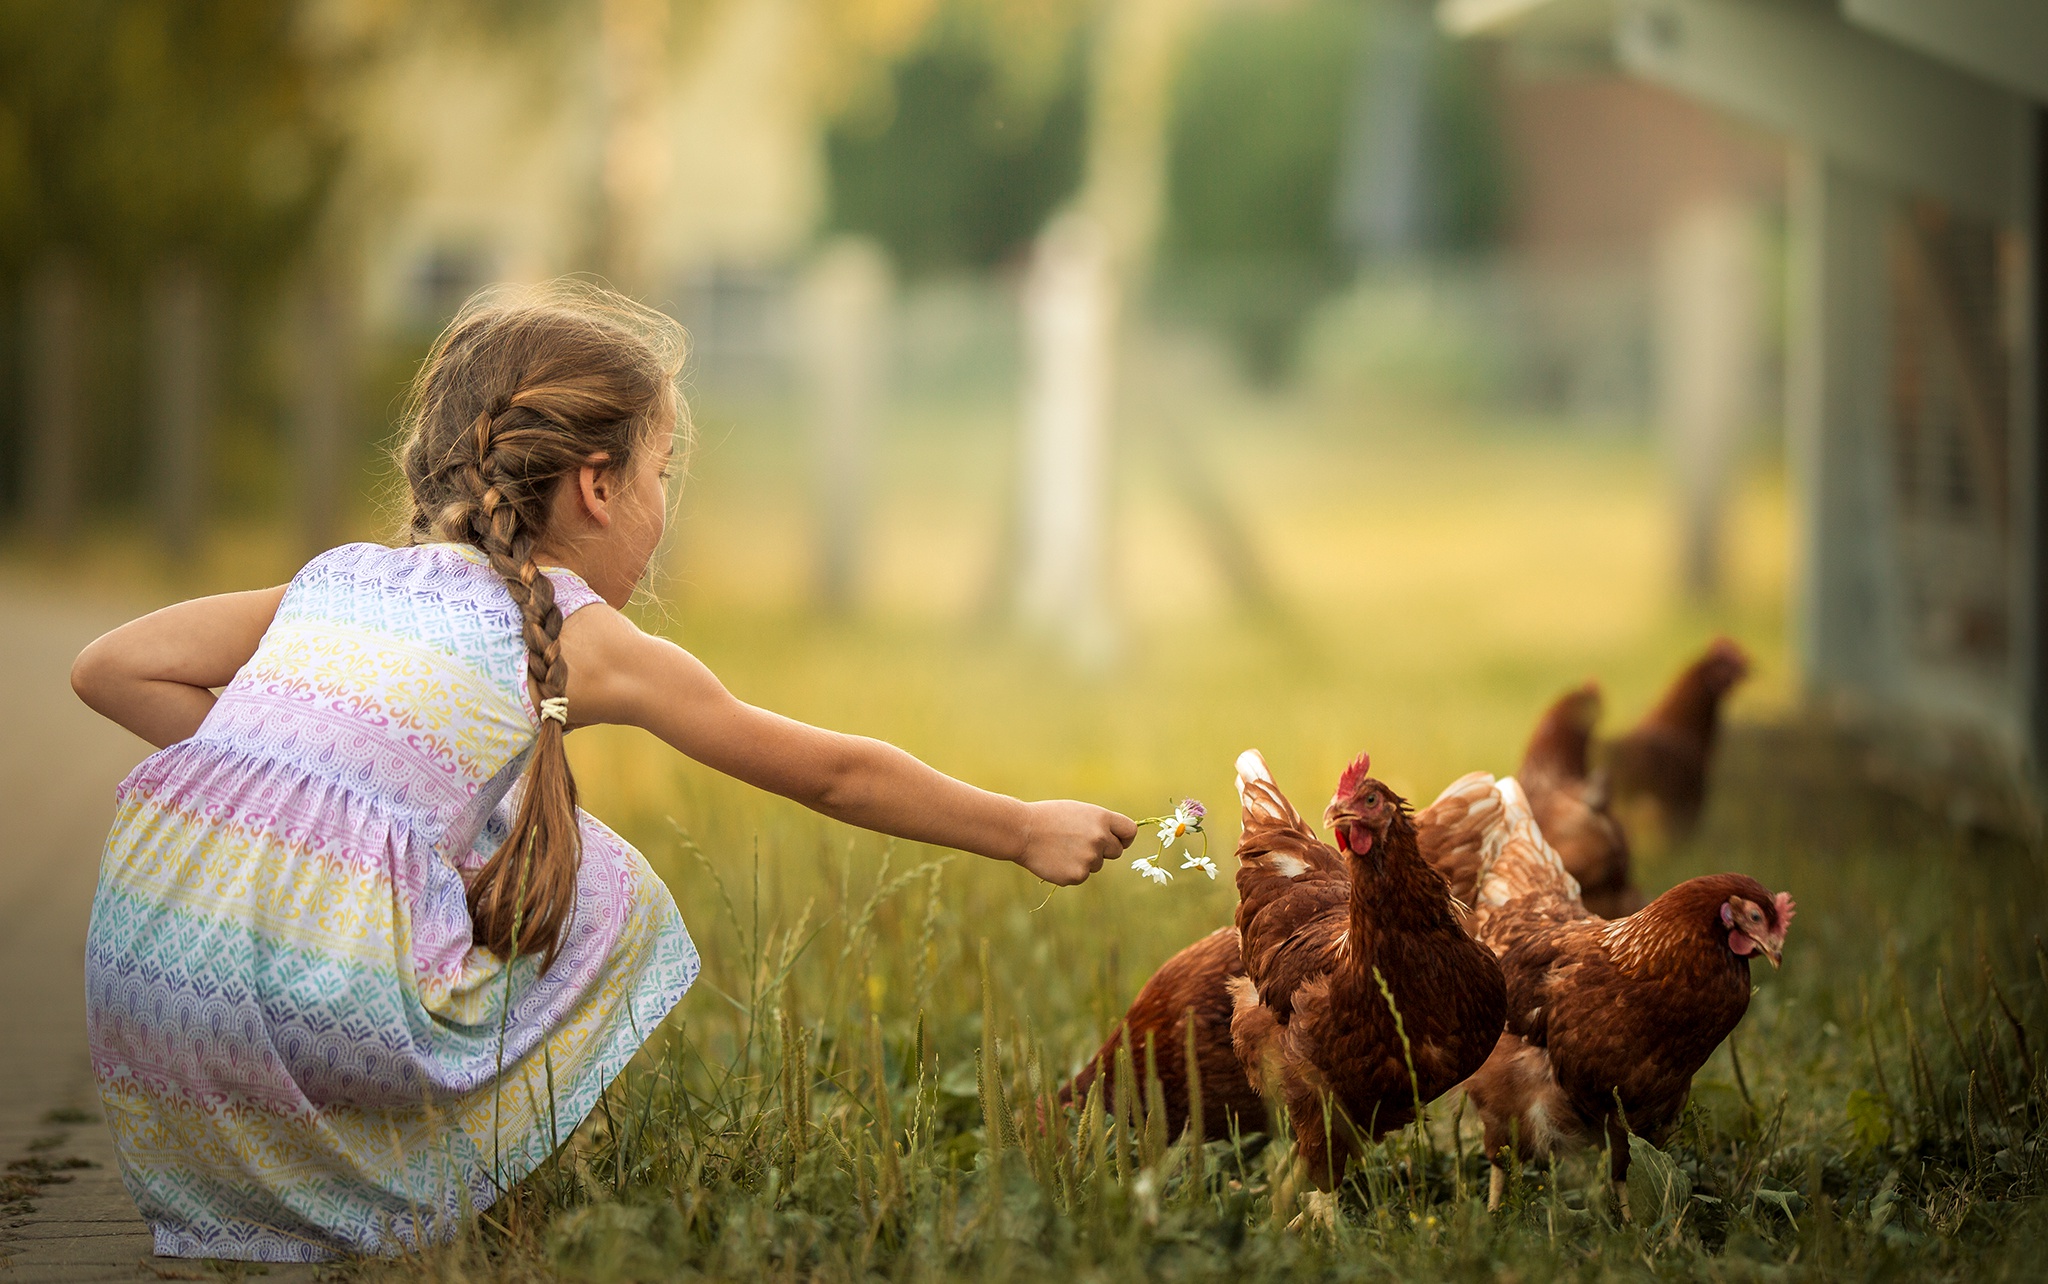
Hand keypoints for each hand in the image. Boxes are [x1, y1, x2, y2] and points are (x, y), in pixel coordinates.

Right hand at [1015, 801, 1136, 885]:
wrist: (1022, 831)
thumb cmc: (1049, 818)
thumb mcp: (1079, 812)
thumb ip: (1100, 824)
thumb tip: (1118, 840)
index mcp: (1102, 818)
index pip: (1130, 832)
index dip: (1124, 838)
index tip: (1118, 841)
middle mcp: (1100, 838)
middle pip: (1116, 852)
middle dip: (1103, 850)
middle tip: (1079, 843)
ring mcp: (1090, 858)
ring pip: (1097, 865)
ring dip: (1084, 860)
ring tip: (1061, 848)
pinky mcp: (1078, 875)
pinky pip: (1082, 876)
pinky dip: (1071, 871)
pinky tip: (1055, 859)